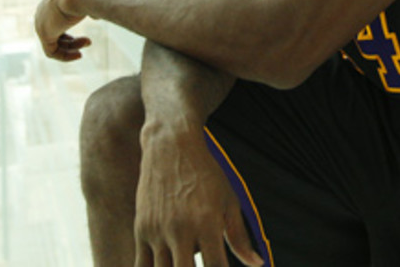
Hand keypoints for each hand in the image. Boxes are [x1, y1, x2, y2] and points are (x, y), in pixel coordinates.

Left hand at [34, 0, 93, 60]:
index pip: (57, 18)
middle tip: (88, 42)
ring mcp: (42, 22)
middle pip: (54, 32)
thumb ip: (91, 7)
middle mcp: (44, 11)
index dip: (71, 28)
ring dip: (71, 48)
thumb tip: (95, 16)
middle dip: (71, 41)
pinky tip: (79, 55)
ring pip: (53, 43)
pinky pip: (52, 51)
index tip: (87, 33)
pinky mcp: (44, 33)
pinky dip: (65, 56)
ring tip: (86, 46)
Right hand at [134, 125, 262, 266]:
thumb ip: (239, 236)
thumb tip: (257, 264)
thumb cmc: (205, 173)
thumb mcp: (228, 201)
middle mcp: (181, 229)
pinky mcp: (141, 229)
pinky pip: (141, 266)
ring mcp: (158, 230)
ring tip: (184, 263)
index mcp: (207, 223)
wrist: (170, 144)